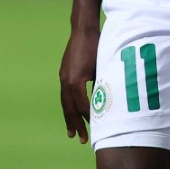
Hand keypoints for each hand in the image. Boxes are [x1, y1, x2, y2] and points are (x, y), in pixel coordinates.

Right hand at [58, 26, 98, 143]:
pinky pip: (65, 95)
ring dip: (69, 118)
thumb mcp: (102, 68)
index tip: (98, 129)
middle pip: (70, 108)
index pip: (83, 106)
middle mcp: (66, 81)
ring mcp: (63, 77)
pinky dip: (68, 106)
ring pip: (65, 103)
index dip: (90, 119)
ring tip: (71, 132)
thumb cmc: (96, 47)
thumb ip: (101, 87)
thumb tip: (106, 105)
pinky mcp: (64, 73)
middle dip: (75, 124)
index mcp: (75, 82)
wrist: (84, 30)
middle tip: (80, 139)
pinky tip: (72, 112)